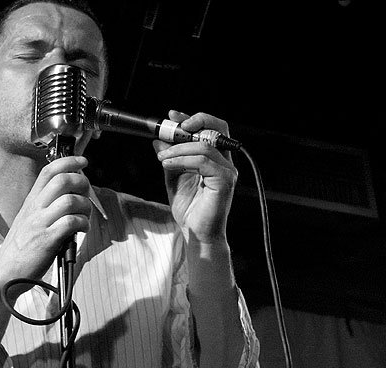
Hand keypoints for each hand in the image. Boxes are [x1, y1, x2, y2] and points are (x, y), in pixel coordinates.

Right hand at [0, 156, 91, 297]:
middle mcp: (35, 209)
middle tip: (87, 194)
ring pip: (70, 200)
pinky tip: (81, 230)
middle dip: (82, 182)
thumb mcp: (28, 220)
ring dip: (85, 206)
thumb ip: (45, 207)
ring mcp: (40, 223)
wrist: (5, 274)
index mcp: (31, 201)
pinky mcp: (47, 240)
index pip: (48, 171)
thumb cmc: (21, 249)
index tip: (82, 161)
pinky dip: (83, 224)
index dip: (68, 161)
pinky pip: (72, 222)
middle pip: (62, 180)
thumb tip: (70, 195)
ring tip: (85, 217)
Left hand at [154, 111, 237, 242]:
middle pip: (217, 128)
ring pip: (204, 145)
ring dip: (179, 147)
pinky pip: (203, 162)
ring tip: (162, 157)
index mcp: (215, 158)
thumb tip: (158, 140)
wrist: (196, 233)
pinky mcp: (224, 181)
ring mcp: (227, 171)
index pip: (210, 129)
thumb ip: (169, 158)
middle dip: (194, 122)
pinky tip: (168, 164)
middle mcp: (224, 162)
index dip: (193, 118)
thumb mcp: (173, 177)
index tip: (172, 115)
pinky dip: (183, 160)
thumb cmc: (189, 208)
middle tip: (172, 128)